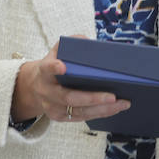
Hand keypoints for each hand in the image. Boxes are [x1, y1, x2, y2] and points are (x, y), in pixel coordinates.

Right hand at [11, 39, 129, 123]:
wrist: (35, 86)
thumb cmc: (53, 65)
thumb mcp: (57, 51)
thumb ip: (71, 43)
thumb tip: (89, 42)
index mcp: (44, 71)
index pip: (47, 68)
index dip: (54, 67)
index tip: (62, 66)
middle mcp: (46, 91)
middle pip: (69, 97)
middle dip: (92, 98)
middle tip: (113, 96)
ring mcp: (52, 107)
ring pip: (79, 111)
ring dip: (103, 109)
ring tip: (123, 103)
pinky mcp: (59, 117)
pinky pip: (82, 117)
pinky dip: (100, 113)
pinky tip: (115, 108)